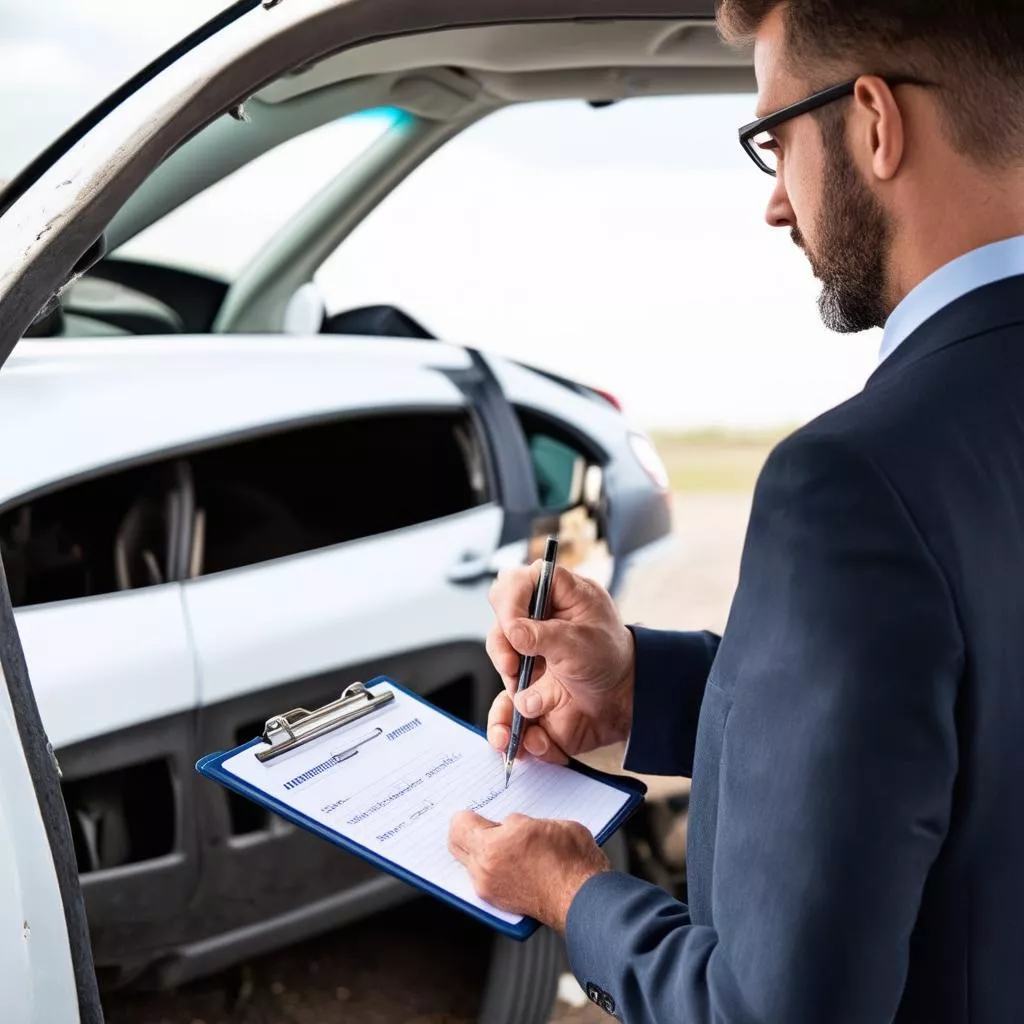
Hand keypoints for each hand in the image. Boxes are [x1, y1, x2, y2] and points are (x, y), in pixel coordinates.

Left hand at [448, 811, 609, 931]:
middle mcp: (485, 871)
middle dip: (467, 833)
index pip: (459, 825)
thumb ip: (516, 824)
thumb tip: (509, 826)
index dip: (468, 815)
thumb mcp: (542, 823)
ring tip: (505, 846)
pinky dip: (491, 869)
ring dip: (480, 852)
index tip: (476, 813)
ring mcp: (490, 890)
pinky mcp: (500, 903)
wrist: (583, 896)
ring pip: (469, 863)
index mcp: (492, 846)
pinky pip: (483, 880)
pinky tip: (512, 863)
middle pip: (456, 845)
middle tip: (484, 826)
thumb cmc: (570, 859)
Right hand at [485, 563, 634, 763]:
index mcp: (554, 598)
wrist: (626, 702)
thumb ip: (545, 636)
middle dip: (502, 651)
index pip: (516, 583)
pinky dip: (514, 728)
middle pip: (499, 628)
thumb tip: (512, 631)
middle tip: (514, 667)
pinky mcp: (527, 689)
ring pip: (499, 671)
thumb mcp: (582, 642)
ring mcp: (528, 658)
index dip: (508, 601)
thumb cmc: (612, 659)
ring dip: (505, 699)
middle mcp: (535, 625)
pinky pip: (508, 710)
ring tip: (522, 716)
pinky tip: (532, 739)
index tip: (512, 627)